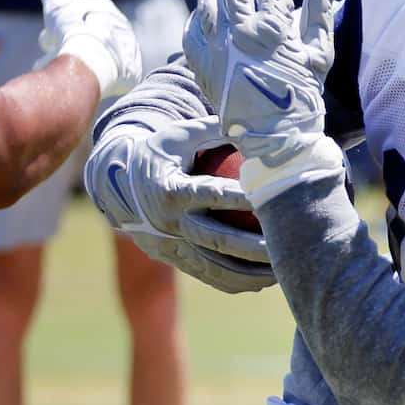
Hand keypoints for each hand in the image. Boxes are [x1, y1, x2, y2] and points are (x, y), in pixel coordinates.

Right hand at [32, 0, 140, 100]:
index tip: (51, 38)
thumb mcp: (57, 2)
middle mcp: (120, 26)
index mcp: (102, 7)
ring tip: (72, 72)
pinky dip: (103, 78)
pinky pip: (116, 76)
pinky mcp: (132, 73)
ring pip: (102, 56)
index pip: (78, 16)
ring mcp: (128, 49)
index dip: (61, 27)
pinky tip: (90, 82)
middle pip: (90, 36)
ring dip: (87, 63)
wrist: (91, 60)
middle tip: (58, 57)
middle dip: (73, 45)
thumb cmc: (71, 30)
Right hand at [83, 76, 275, 293]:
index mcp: (170, 189)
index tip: (268, 198)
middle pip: (216, 238)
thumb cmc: (160, 154)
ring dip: (250, 272)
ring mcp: (171, 246)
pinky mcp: (175, 261)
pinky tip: (264, 281)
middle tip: (286, 245)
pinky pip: (209, 277)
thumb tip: (255, 122)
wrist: (119, 187)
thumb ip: (216, 130)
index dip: (239, 198)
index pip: (210, 194)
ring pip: (215, 266)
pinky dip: (237, 282)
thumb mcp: (180, 136)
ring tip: (283, 271)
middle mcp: (170, 223)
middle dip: (252, 246)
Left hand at [185, 0, 342, 201]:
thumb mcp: (318, 50)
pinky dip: (197, 15)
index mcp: (272, 28)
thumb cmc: (302, 93)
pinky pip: (192, 31)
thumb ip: (319, 5)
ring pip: (209, 4)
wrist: (274, 136)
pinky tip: (204, 9)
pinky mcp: (201, 64)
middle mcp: (240, 34)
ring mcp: (217, 49)